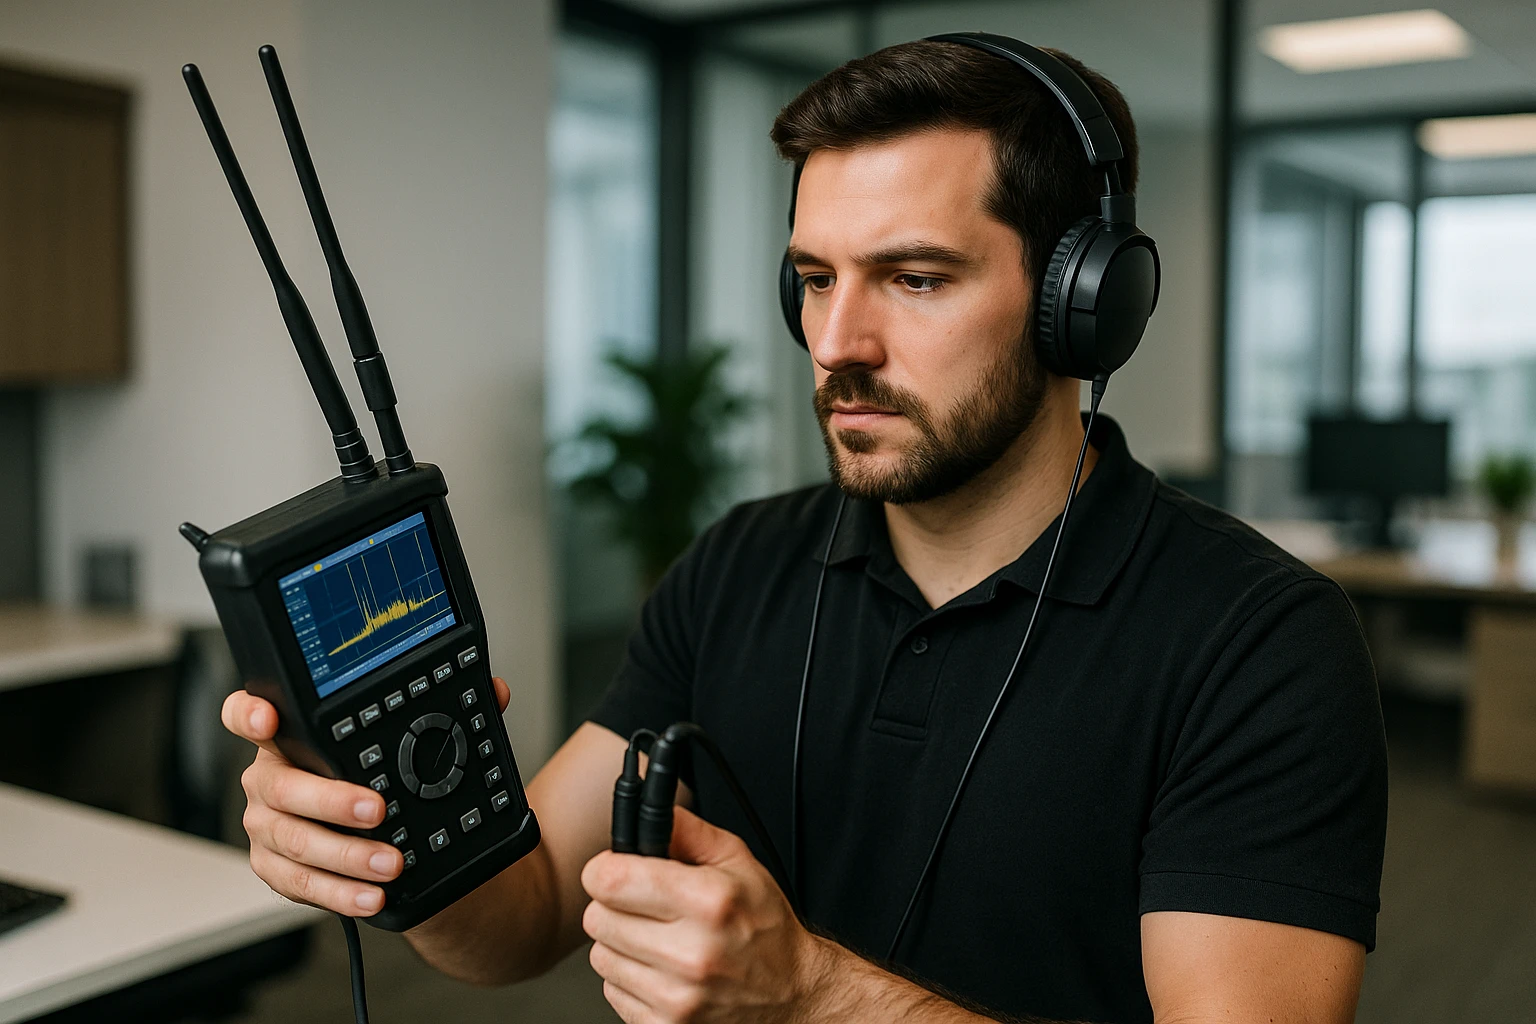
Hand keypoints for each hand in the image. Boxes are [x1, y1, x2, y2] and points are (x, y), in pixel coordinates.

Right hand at [221, 676, 511, 915]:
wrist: (395, 838)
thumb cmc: (388, 780)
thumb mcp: (415, 743)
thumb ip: (448, 714)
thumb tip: (495, 691)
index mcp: (292, 736)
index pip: (249, 713)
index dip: (248, 713)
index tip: (269, 720)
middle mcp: (270, 779)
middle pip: (279, 785)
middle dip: (330, 799)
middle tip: (377, 810)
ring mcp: (269, 826)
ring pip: (292, 840)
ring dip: (345, 854)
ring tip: (388, 863)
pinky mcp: (277, 869)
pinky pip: (299, 884)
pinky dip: (338, 893)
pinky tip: (370, 895)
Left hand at [581, 807, 831, 1023]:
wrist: (791, 994)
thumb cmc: (764, 928)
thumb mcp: (739, 862)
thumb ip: (688, 831)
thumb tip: (650, 811)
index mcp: (708, 902)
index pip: (611, 880)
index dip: (604, 869)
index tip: (614, 870)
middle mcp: (692, 953)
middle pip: (597, 918)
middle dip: (613, 906)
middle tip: (644, 907)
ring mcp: (677, 997)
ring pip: (600, 957)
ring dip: (620, 945)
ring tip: (656, 940)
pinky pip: (613, 992)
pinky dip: (630, 979)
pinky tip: (660, 970)